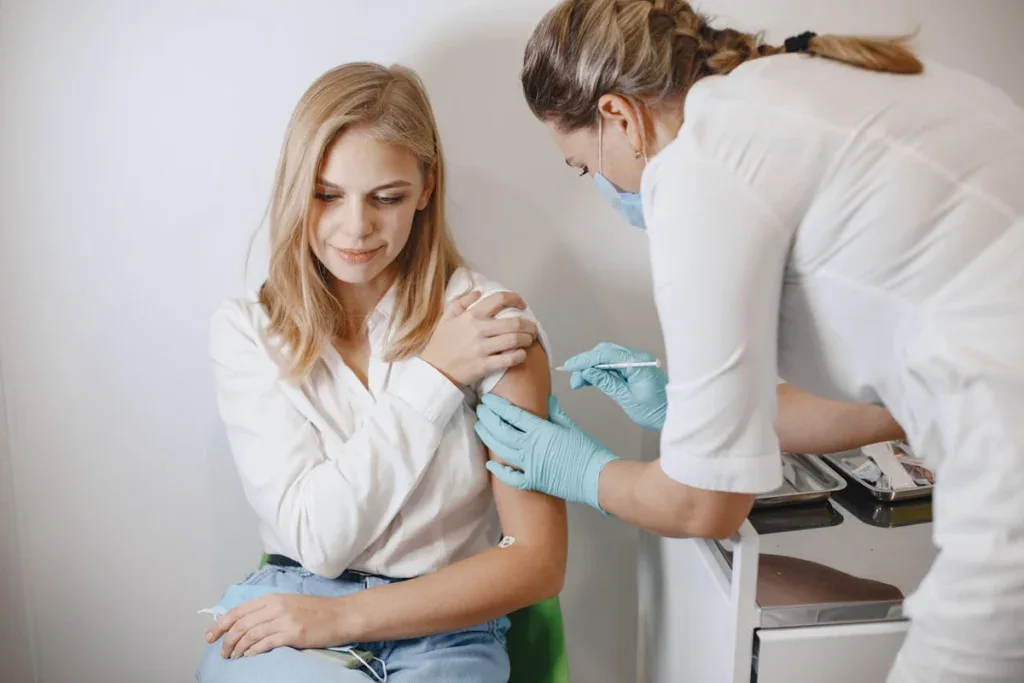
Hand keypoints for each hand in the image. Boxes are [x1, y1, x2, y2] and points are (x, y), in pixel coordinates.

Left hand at [205, 593, 351, 658]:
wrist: (341, 615)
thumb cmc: (317, 611)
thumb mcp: (289, 604)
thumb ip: (269, 610)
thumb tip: (245, 623)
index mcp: (273, 598)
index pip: (239, 611)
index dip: (221, 624)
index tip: (210, 636)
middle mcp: (276, 606)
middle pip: (241, 624)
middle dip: (226, 640)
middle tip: (222, 652)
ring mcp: (284, 620)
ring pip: (250, 635)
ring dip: (237, 649)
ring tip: (233, 658)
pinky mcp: (293, 633)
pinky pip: (265, 644)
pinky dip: (252, 652)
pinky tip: (248, 657)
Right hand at [420, 291, 538, 386]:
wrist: (432, 370)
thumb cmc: (439, 344)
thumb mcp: (445, 318)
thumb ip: (461, 302)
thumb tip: (478, 292)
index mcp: (471, 315)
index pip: (499, 299)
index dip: (515, 299)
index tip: (522, 305)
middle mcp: (478, 330)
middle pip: (514, 323)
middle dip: (529, 325)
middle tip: (532, 328)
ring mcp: (482, 348)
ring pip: (515, 340)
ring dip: (527, 340)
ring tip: (529, 341)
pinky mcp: (484, 366)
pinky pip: (509, 359)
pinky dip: (520, 356)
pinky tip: (521, 354)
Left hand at [475, 394, 617, 510]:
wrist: (597, 478)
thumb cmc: (587, 452)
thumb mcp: (571, 427)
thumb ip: (556, 413)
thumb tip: (548, 400)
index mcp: (540, 431)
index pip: (512, 414)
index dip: (497, 405)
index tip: (488, 399)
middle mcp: (530, 447)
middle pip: (501, 430)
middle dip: (487, 418)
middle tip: (480, 409)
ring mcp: (529, 466)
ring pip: (500, 450)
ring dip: (487, 438)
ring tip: (480, 427)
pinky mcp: (533, 482)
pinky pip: (510, 477)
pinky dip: (498, 471)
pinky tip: (490, 464)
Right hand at [563, 343, 667, 429]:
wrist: (676, 416)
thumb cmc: (655, 411)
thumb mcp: (627, 399)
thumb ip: (606, 383)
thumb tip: (587, 372)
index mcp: (638, 362)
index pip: (605, 355)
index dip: (584, 360)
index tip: (569, 367)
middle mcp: (638, 357)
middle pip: (605, 352)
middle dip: (586, 364)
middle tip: (575, 381)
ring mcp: (637, 361)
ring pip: (608, 357)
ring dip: (592, 367)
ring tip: (580, 383)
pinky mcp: (636, 367)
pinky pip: (615, 363)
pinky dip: (602, 370)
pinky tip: (591, 379)